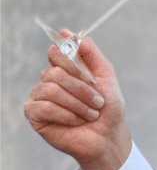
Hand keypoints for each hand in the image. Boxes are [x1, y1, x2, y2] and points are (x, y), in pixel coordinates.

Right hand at [24, 32, 131, 169]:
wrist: (108, 137)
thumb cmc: (108, 109)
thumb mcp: (105, 75)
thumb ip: (90, 52)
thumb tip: (68, 32)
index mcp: (64, 69)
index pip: (57, 52)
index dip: (74, 64)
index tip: (91, 78)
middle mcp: (49, 80)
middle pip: (55, 72)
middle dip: (82, 89)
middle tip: (98, 102)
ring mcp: (39, 97)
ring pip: (50, 89)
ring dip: (77, 104)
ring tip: (90, 114)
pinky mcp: (34, 115)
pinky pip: (43, 106)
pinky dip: (65, 114)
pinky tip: (76, 121)